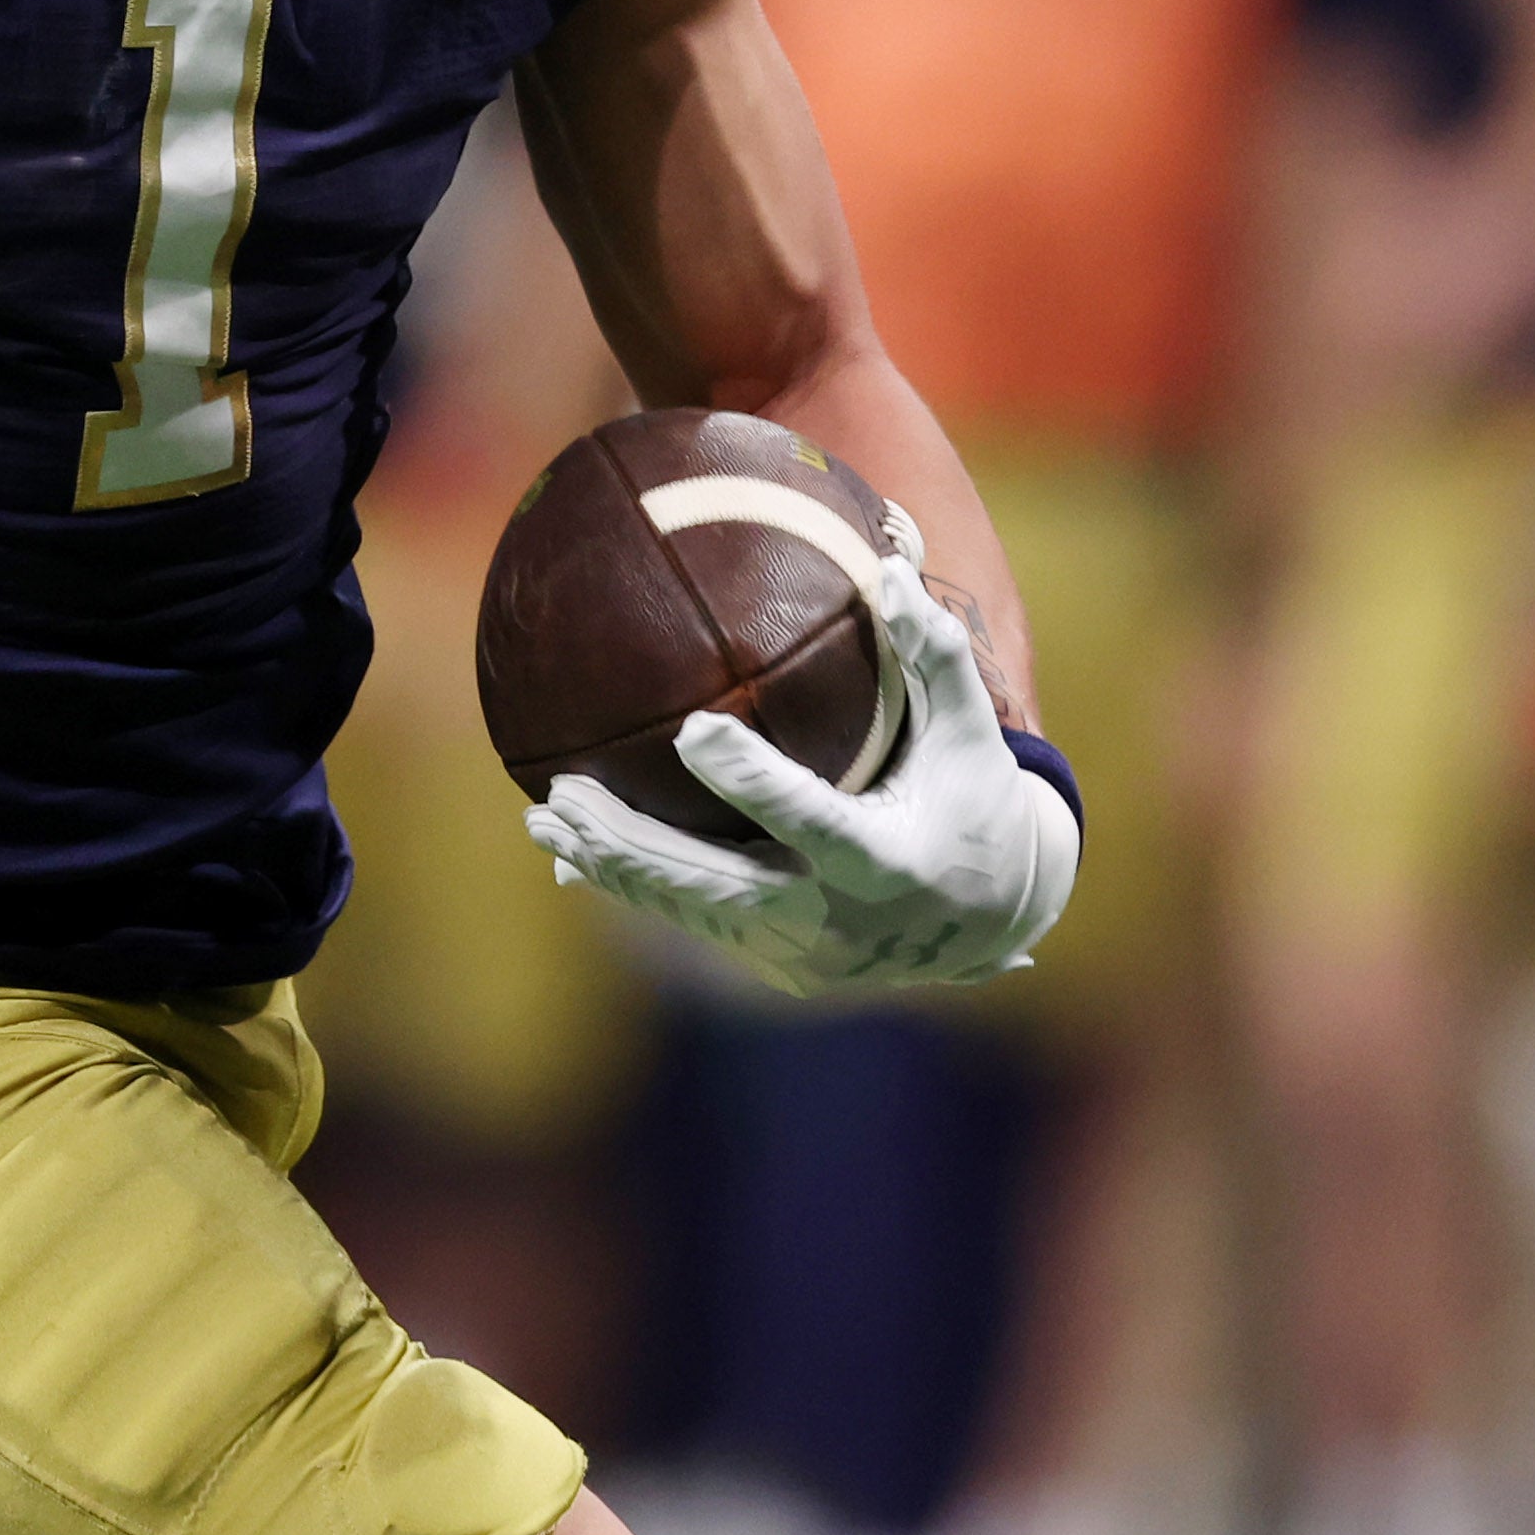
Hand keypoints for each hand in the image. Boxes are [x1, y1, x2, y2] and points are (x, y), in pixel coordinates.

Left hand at [528, 555, 1077, 992]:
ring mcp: (804, 951)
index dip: (753, 782)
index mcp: (888, 860)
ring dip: (616, 868)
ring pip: (693, 911)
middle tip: (563, 795)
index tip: (693, 731)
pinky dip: (640, 888)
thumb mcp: (968, 732)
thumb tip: (890, 571)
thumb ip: (934, 654)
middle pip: (718, 888)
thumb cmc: (973, 800)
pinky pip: (698, 922)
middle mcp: (838, 919)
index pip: (812, 820)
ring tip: (546, 823)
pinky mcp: (780, 964)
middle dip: (635, 846)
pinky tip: (576, 856)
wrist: (989, 920)